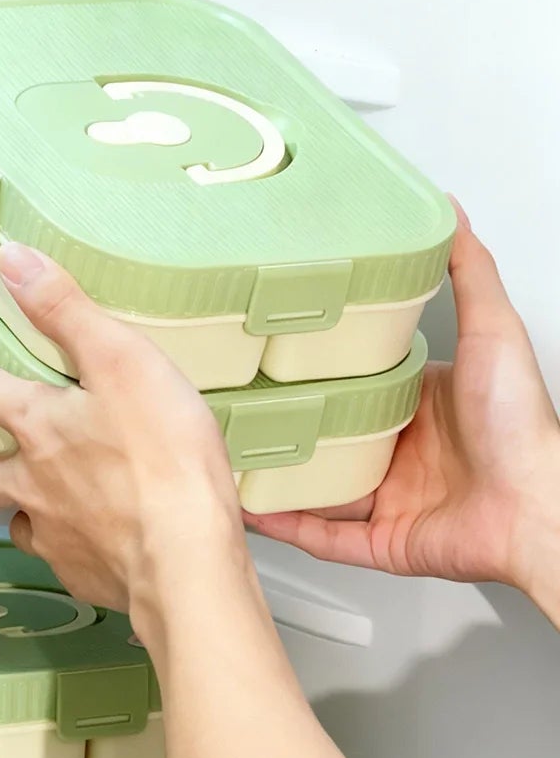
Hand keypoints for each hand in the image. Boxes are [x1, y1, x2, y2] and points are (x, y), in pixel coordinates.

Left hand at [0, 242, 247, 623]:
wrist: (187, 562)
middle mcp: (31, 484)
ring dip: (19, 509)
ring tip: (43, 498)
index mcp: (36, 426)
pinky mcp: (86, 575)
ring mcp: (55, 536)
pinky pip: (63, 559)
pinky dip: (71, 547)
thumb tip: (12, 262)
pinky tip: (96, 538)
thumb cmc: (162, 459)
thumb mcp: (122, 360)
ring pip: (14, 523)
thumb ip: (66, 310)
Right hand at [248, 204, 559, 592]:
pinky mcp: (381, 543)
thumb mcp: (493, 332)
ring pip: (315, 488)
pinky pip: (321, 537)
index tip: (275, 349)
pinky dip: (283, 526)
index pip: (355, 384)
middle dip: (283, 423)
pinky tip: (250, 509)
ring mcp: (390, 500)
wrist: (536, 510)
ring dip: (273, 475)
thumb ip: (470, 273)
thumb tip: (452, 214)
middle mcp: (403, 454)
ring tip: (229, 453)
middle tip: (237, 401)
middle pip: (327, 436)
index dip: (315, 369)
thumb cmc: (522, 428)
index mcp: (421, 408)